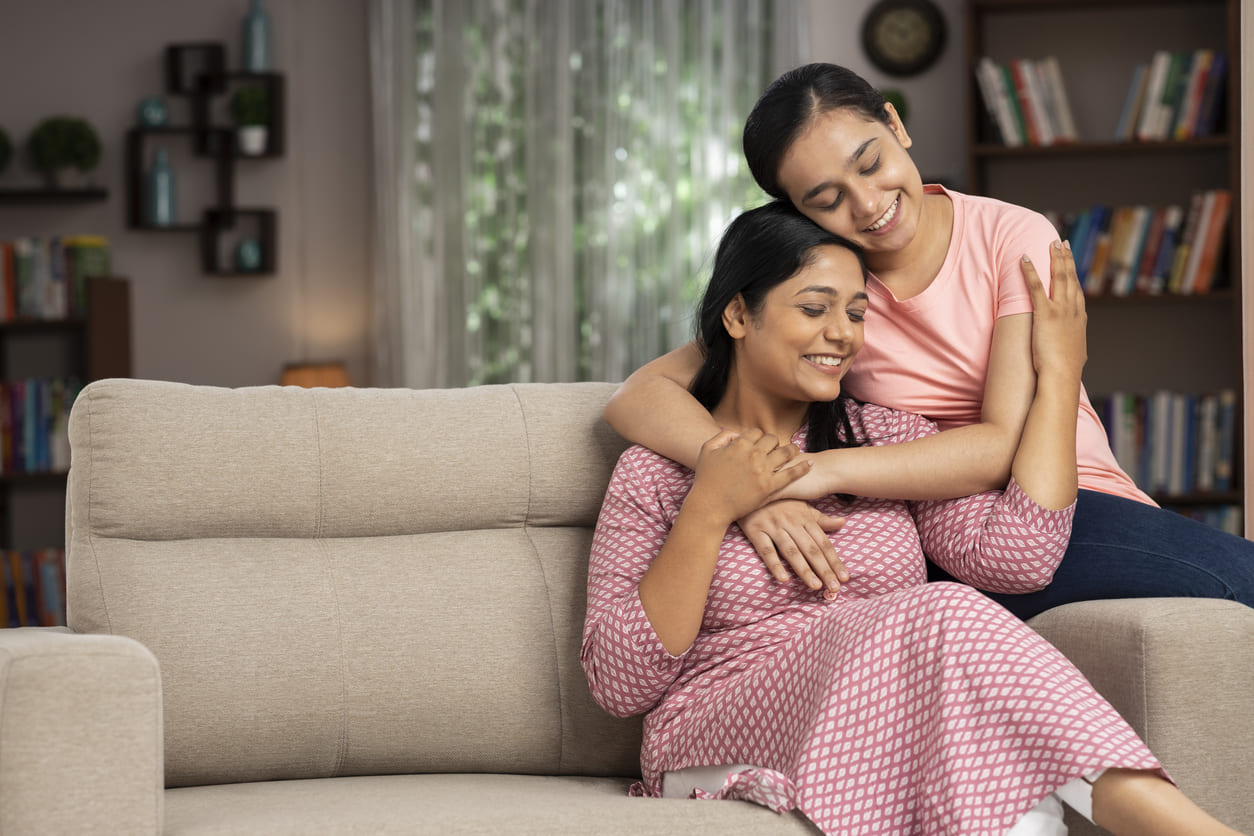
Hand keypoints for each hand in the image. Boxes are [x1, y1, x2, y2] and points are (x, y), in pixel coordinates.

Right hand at [686, 428, 810, 525]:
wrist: (710, 506)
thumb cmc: (705, 480)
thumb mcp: (707, 451)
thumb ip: (721, 437)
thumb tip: (736, 434)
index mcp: (739, 444)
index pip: (756, 432)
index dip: (758, 436)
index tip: (760, 442)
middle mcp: (754, 454)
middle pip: (772, 439)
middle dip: (774, 442)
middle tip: (777, 447)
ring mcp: (763, 470)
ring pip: (785, 452)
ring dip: (791, 449)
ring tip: (795, 451)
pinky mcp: (770, 486)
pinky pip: (791, 473)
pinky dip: (802, 467)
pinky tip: (809, 464)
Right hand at [739, 500, 848, 594]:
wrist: (749, 486)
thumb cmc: (778, 499)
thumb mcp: (801, 506)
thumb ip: (820, 518)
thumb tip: (843, 523)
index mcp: (804, 517)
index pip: (823, 543)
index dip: (835, 561)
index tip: (845, 578)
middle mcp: (791, 522)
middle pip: (811, 549)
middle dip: (824, 569)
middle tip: (834, 588)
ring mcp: (773, 526)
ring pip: (791, 551)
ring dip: (804, 570)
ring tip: (815, 586)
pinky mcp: (755, 530)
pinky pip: (766, 550)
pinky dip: (775, 565)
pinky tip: (784, 579)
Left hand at [1023, 240, 1086, 383]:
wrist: (1061, 376)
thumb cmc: (1065, 372)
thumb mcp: (1074, 355)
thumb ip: (1072, 347)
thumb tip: (1073, 350)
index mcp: (1079, 319)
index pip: (1077, 291)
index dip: (1073, 274)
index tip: (1071, 261)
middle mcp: (1073, 310)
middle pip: (1070, 278)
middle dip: (1066, 258)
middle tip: (1062, 242)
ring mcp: (1060, 310)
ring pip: (1058, 277)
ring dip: (1055, 258)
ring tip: (1052, 242)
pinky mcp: (1045, 314)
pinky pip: (1035, 287)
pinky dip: (1030, 270)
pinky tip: (1024, 258)